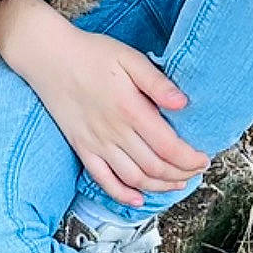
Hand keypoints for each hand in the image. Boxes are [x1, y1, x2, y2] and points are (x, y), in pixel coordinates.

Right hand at [5, 16, 208, 209]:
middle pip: (155, 167)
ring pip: (134, 178)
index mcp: (130, 110)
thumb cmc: (91, 53)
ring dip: (159, 186)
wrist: (48, 57)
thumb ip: (157, 82)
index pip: (168, 147)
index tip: (204, 158)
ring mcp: (96, 143)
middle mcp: (114, 132)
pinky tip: (138, 199)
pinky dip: (122, 194)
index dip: (190, 159)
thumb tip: (183, 103)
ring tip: (177, 183)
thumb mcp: (129, 58)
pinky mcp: (82, 148)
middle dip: (181, 174)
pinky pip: (103, 180)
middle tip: (196, 171)